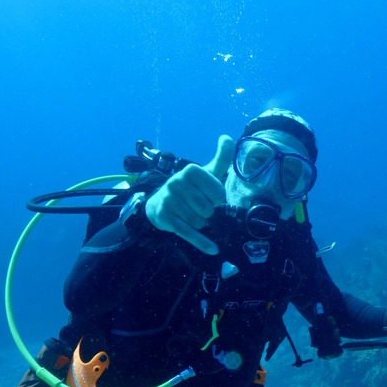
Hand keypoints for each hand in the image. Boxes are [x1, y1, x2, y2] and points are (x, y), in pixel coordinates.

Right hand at [144, 134, 234, 254]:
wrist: (159, 204)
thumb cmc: (190, 188)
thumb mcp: (206, 172)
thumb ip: (221, 158)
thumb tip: (227, 137)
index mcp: (191, 170)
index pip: (219, 193)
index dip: (217, 199)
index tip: (208, 196)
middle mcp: (177, 183)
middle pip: (209, 208)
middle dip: (207, 211)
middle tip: (196, 206)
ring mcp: (170, 201)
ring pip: (201, 221)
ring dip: (200, 222)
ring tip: (190, 214)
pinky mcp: (166, 218)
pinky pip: (190, 233)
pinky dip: (202, 243)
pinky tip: (213, 249)